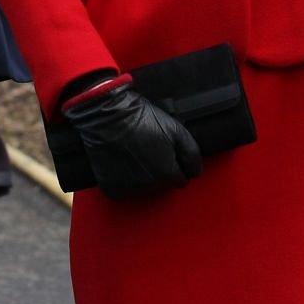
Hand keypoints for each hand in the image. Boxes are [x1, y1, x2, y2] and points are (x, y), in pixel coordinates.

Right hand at [62, 81, 201, 198]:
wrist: (107, 115)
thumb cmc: (141, 118)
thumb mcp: (176, 129)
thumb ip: (191, 154)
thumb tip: (196, 171)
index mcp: (167, 173)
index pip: (181, 180)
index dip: (176, 164)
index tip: (167, 152)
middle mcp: (149, 186)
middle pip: (162, 184)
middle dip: (160, 169)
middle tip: (150, 148)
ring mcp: (129, 188)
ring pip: (144, 187)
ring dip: (142, 175)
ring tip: (135, 151)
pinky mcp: (112, 188)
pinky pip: (124, 189)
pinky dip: (124, 178)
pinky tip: (123, 160)